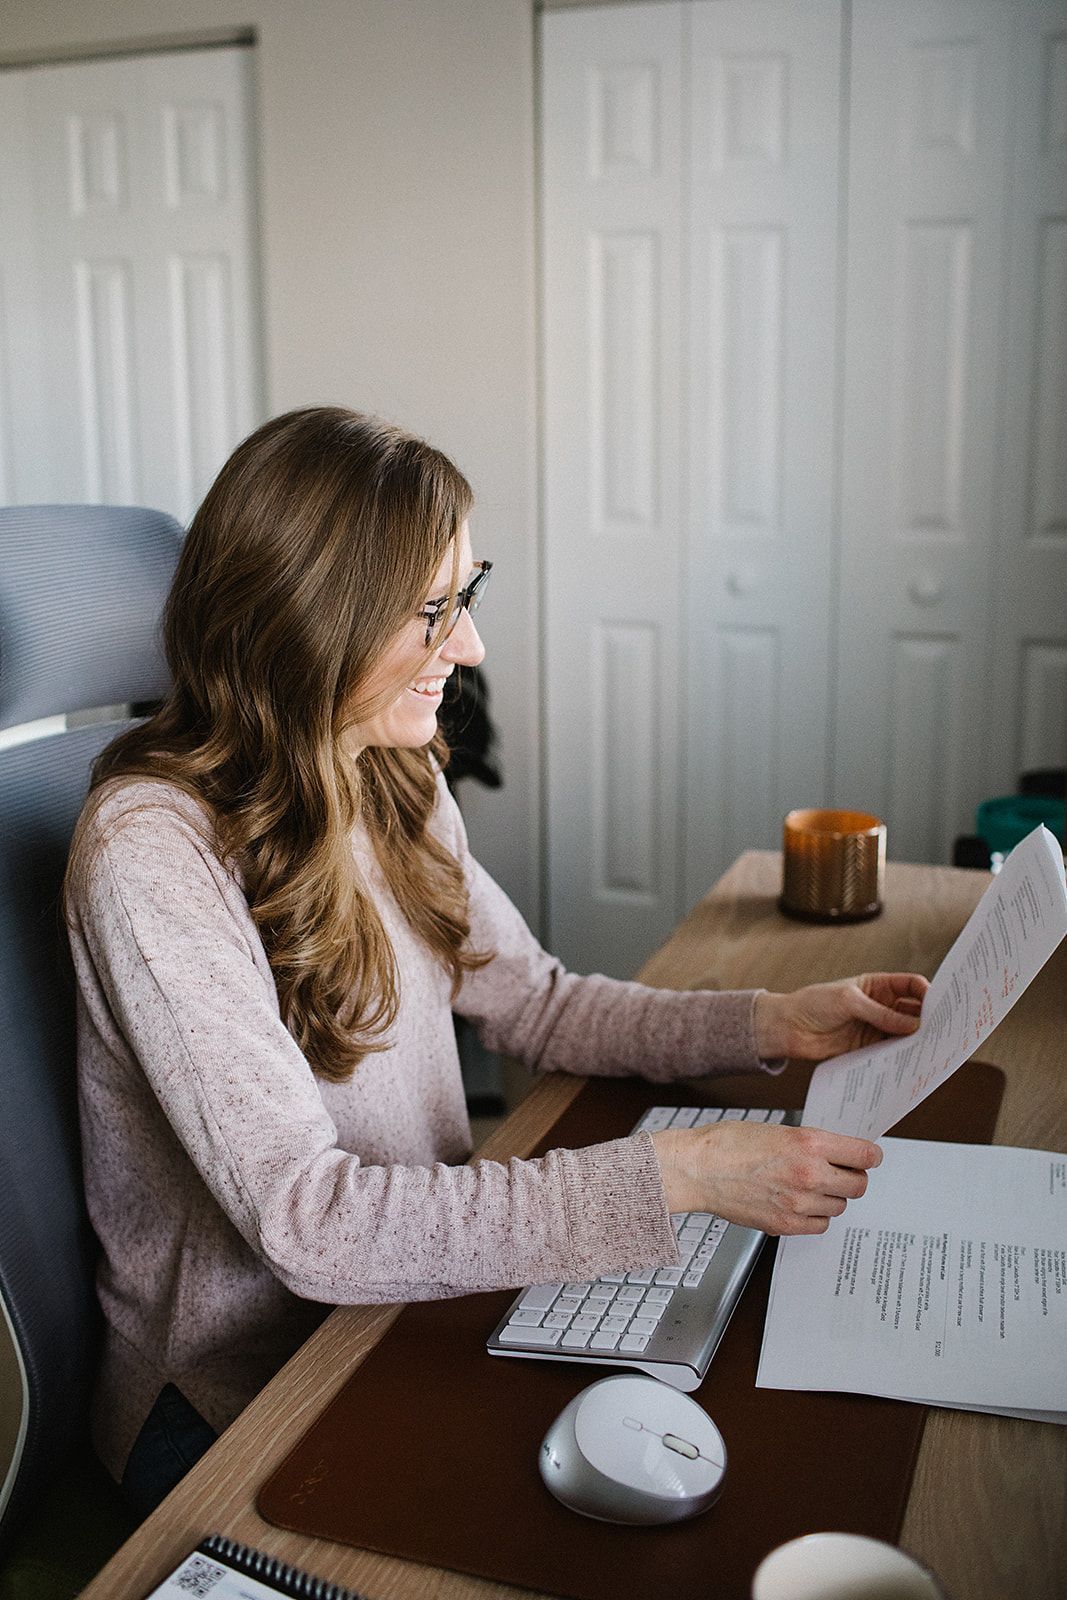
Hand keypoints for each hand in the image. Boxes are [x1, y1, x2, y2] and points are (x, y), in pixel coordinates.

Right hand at [651, 1120, 880, 1235]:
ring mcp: (799, 1203)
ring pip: (839, 1206)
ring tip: (806, 1186)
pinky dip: (815, 1216)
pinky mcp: (786, 1225)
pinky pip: (820, 1225)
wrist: (698, 1169)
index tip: (869, 1158)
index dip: (870, 1156)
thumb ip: (812, 1144)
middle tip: (839, 1173)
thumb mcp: (779, 1130)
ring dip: (830, 1197)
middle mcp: (809, 1174)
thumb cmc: (729, 1144)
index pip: (865, 1155)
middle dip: (852, 1178)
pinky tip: (797, 1203)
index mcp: (809, 1143)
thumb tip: (840, 1155)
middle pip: (858, 1185)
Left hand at [753, 972, 928, 1061]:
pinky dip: (902, 1056)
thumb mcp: (849, 1002)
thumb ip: (881, 1014)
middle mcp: (880, 1005)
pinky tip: (911, 1061)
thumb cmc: (814, 1003)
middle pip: (913, 1011)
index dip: (927, 993)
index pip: (910, 985)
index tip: (940, 1004)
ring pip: (904, 1033)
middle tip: (943, 1030)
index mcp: (877, 985)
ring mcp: (875, 1027)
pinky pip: (891, 1051)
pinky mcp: (868, 1047)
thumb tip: (913, 1025)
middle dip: (928, 1019)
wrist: (788, 1028)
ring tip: (931, 1049)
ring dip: (917, 1040)